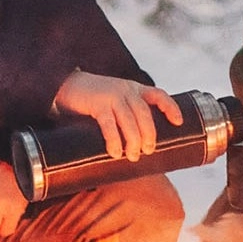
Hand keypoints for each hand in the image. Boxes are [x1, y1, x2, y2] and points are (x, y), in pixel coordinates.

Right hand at [52, 71, 183, 160]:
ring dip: (134, 141)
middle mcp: (126, 90)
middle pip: (145, 113)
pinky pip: (109, 124)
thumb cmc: (91, 101)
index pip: (158, 95)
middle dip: (149, 134)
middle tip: (148, 151)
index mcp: (133, 89)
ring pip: (130, 120)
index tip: (178, 122)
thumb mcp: (113, 103)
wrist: (64, 85)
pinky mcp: (97, 104)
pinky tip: (116, 152)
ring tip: (133, 156)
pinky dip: (114, 140)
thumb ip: (124, 116)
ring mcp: (112, 95)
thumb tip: (135, 148)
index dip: (170, 107)